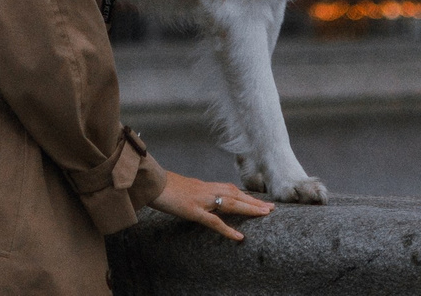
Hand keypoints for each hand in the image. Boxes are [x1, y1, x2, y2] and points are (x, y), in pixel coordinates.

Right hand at [151, 170, 272, 240]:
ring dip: (249, 209)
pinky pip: (214, 222)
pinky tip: (239, 237)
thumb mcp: (182, 189)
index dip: (245, 195)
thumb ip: (194, 194)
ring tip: (264, 214)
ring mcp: (201, 200)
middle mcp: (206, 190)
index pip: (229, 189)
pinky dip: (228, 230)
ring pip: (230, 203)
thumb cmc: (161, 186)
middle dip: (254, 201)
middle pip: (235, 194)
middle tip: (271, 208)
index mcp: (203, 185)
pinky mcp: (193, 210)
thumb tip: (199, 200)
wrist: (149, 182)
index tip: (258, 200)